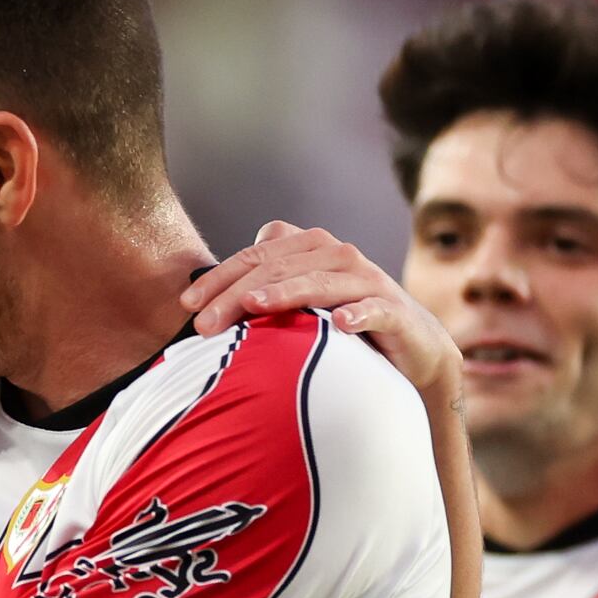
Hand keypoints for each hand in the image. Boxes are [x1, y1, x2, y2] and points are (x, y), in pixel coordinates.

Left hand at [183, 223, 462, 407]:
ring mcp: (368, 281)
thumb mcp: (299, 303)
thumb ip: (263, 285)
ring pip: (320, 281)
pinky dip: (359, 313)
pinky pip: (375, 309)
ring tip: (254, 305)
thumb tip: (206, 291)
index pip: (256, 256)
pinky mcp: (395, 310)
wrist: (412, 348)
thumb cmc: (342, 325)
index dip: (220, 277)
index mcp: (310, 250)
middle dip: (237, 293)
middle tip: (204, 323)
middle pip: (279, 268)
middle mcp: (338, 257)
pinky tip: (341, 323)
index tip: (186, 304)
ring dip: (287, 292)